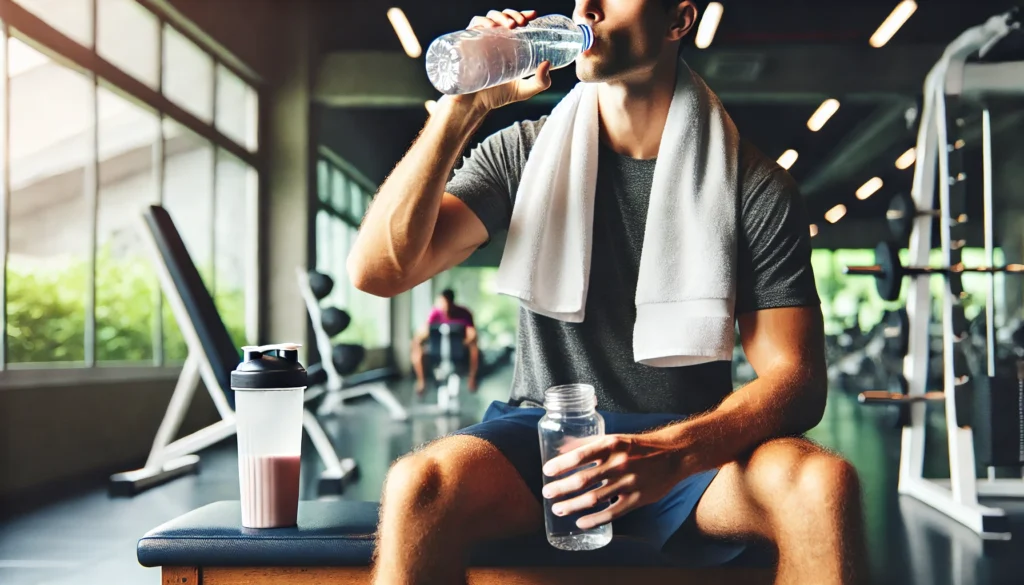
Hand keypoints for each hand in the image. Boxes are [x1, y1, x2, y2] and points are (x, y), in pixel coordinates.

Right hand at [449, 9, 552, 112]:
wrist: (475, 106)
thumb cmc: (497, 96)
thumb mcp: (524, 90)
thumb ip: (540, 82)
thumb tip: (547, 63)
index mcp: (507, 44)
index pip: (515, 23)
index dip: (523, 14)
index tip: (533, 16)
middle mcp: (493, 39)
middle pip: (503, 17)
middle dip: (513, 14)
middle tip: (522, 23)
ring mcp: (479, 41)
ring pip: (488, 18)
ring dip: (500, 16)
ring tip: (510, 25)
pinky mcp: (466, 44)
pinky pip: (472, 26)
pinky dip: (482, 22)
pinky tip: (491, 27)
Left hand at [541, 432, 687, 529]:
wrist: (673, 455)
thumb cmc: (639, 447)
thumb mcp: (616, 439)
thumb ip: (591, 446)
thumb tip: (563, 450)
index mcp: (611, 445)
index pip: (580, 455)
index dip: (561, 465)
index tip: (547, 471)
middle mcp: (619, 463)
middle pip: (583, 479)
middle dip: (561, 488)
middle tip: (547, 494)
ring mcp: (628, 482)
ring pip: (594, 498)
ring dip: (572, 505)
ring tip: (558, 509)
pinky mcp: (637, 499)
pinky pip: (612, 512)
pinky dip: (594, 519)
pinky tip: (580, 522)